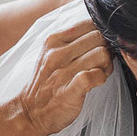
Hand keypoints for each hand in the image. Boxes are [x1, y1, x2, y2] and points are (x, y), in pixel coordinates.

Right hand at [17, 18, 111, 135]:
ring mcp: (63, 71)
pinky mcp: (71, 90)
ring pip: (102, 54)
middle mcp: (57, 53)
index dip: (100, 35)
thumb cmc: (46, 82)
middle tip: (101, 63)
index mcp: (53, 40)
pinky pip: (97, 75)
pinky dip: (101, 79)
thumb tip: (100, 31)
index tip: (97, 47)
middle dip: (107, 49)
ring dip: (106, 65)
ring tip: (99, 73)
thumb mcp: (51, 53)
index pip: (90, 23)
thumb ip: (72, 40)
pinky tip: (94, 84)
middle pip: (99, 37)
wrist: (30, 112)